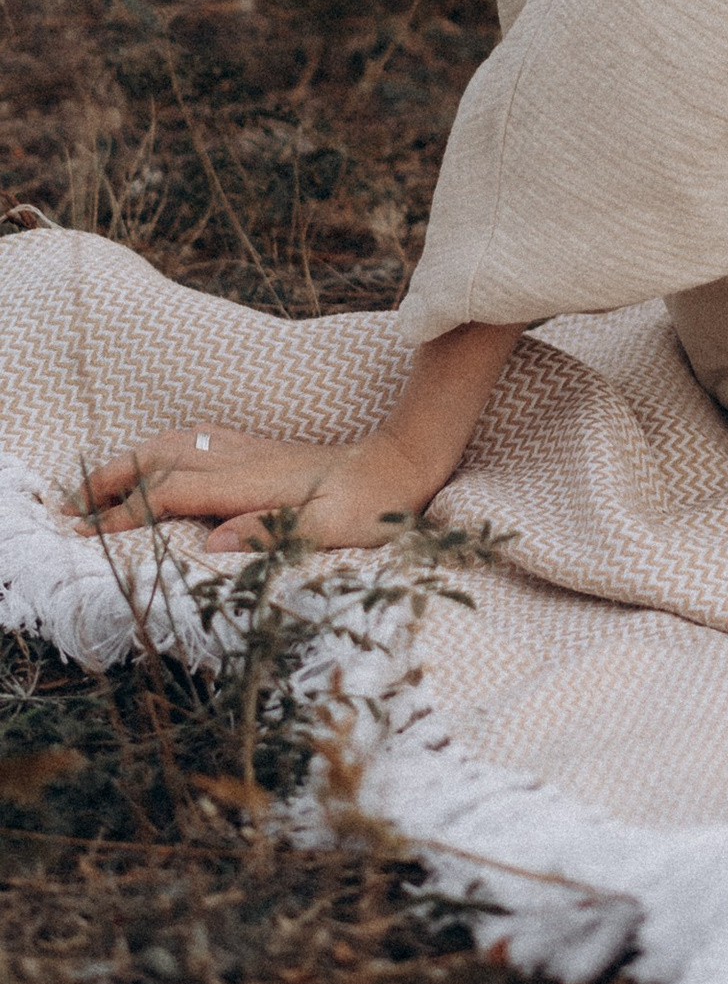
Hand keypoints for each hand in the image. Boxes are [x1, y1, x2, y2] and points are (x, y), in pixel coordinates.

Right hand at [72, 422, 443, 555]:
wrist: (403, 462)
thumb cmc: (373, 506)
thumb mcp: (332, 530)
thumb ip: (274, 534)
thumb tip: (218, 542)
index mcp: (252, 484)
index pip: (173, 494)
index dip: (128, 512)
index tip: (89, 533)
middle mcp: (244, 459)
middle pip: (160, 459)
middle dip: (110, 479)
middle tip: (68, 508)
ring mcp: (250, 450)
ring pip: (173, 445)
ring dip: (129, 462)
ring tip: (95, 487)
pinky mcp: (260, 450)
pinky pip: (195, 441)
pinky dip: (160, 450)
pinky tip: (154, 459)